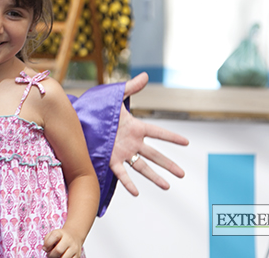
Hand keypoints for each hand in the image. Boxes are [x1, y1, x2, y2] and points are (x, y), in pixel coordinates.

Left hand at [42, 228, 81, 257]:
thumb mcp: (52, 234)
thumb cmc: (60, 237)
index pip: (54, 236)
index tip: (45, 248)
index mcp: (61, 233)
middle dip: (51, 255)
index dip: (47, 244)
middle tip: (50, 255)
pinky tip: (62, 257)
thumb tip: (45, 249)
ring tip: (56, 256)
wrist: (74, 236)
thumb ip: (46, 240)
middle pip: (58, 250)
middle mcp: (69, 240)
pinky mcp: (77, 255)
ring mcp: (74, 248)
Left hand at [109, 73, 188, 195]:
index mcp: (136, 127)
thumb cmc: (100, 108)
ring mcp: (123, 152)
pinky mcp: (111, 159)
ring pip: (142, 166)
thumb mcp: (117, 96)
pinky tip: (136, 192)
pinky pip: (122, 173)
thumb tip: (146, 76)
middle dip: (168, 164)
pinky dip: (128, 183)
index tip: (186, 143)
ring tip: (167, 186)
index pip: (158, 132)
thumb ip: (131, 87)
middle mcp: (132, 142)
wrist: (82, 119)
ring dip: (154, 177)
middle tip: (182, 173)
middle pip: (154, 154)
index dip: (172, 137)